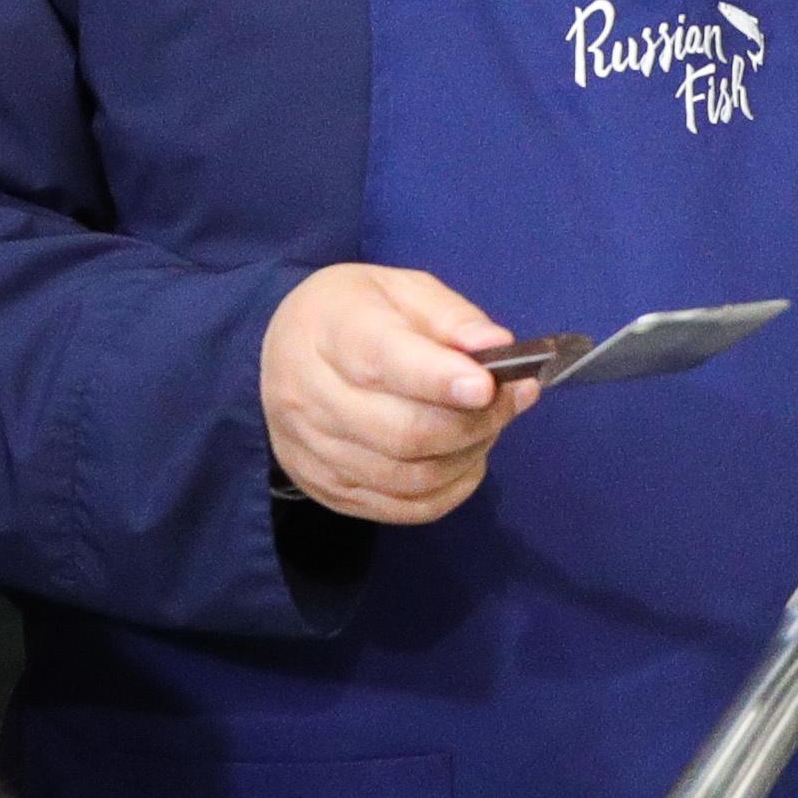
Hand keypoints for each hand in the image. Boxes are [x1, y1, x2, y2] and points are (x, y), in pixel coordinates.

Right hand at [263, 264, 540, 522]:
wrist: (285, 350)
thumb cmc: (355, 314)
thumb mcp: (402, 290)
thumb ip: (451, 318)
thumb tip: (498, 347)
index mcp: (330, 331)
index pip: (383, 361)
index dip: (439, 378)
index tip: (487, 385)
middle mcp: (308, 396)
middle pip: (403, 431)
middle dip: (473, 422)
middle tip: (512, 400)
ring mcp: (312, 450)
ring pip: (408, 477)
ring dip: (466, 456)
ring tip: (489, 425)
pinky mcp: (324, 488)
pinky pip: (401, 507)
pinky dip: (449, 490)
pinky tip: (466, 459)